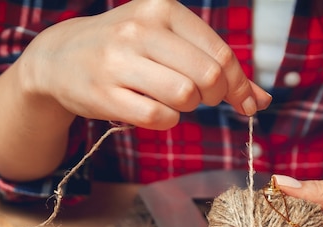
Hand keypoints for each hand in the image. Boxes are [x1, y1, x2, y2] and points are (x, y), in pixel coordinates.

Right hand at [19, 0, 270, 128]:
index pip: (221, 53)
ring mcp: (118, 61)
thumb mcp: (168, 41)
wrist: (60, 59)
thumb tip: (262, 99)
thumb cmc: (126, 50)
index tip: (248, 104)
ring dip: (189, 108)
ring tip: (174, 99)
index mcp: (162, 8)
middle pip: (208, 78)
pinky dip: (167, 121)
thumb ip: (214, 64)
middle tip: (204, 100)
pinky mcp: (105, 94)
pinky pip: (160, 118)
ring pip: (185, 97)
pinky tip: (154, 110)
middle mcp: (139, 29)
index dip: (241, 85)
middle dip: (216, 98)